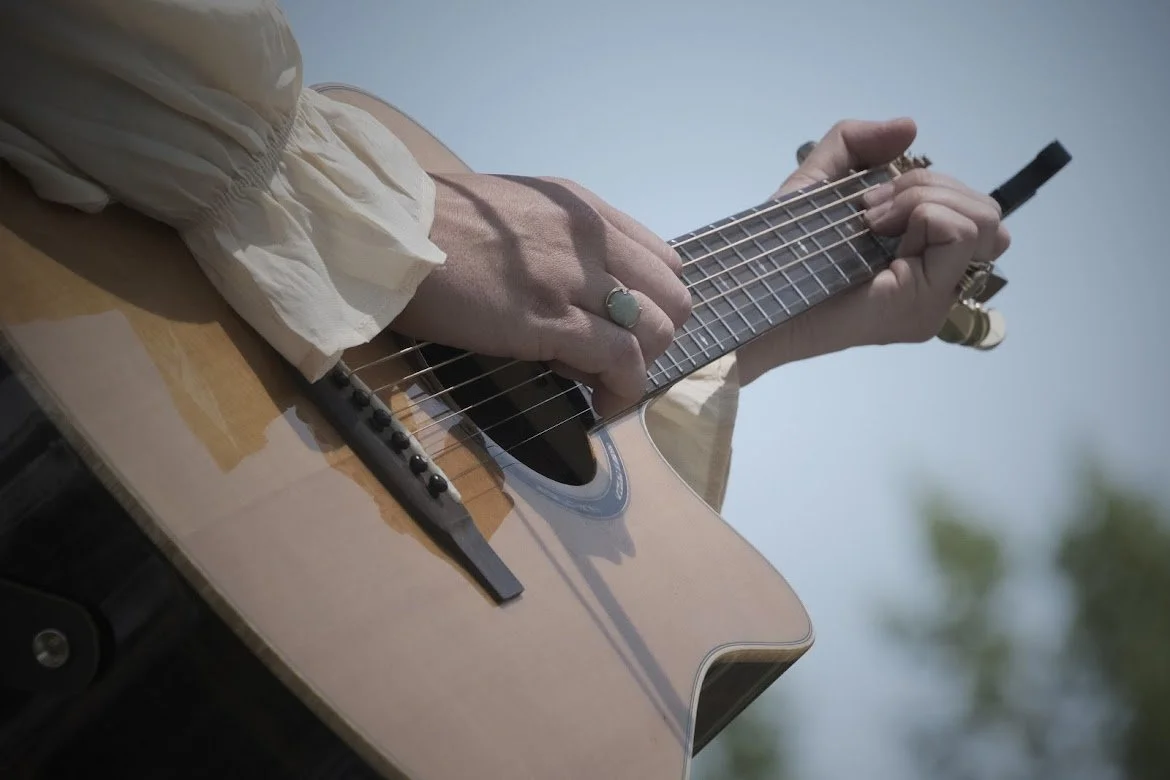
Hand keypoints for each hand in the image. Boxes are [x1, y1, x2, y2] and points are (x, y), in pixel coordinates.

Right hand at [392, 173, 691, 414]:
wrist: (390, 229)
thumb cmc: (435, 223)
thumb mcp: (516, 214)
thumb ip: (556, 244)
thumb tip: (575, 293)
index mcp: (584, 210)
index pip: (662, 260)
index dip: (651, 302)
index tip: (619, 326)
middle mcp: (593, 239)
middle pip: (672, 298)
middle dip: (654, 338)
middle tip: (613, 360)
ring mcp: (575, 279)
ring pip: (656, 331)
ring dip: (638, 366)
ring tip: (601, 382)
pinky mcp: (552, 321)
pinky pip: (622, 361)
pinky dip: (623, 390)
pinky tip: (600, 403)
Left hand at [779, 117, 1010, 345]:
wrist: (750, 292)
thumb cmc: (778, 246)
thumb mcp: (818, 180)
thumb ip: (859, 145)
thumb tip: (911, 127)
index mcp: (921, 260)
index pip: (973, 210)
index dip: (929, 189)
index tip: (868, 203)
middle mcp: (936, 284)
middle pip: (988, 212)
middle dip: (929, 188)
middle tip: (868, 211)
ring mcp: (934, 300)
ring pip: (984, 219)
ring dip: (925, 198)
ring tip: (870, 221)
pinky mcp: (923, 306)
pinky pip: (961, 232)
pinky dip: (923, 211)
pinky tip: (875, 230)